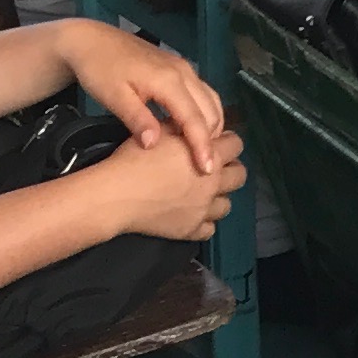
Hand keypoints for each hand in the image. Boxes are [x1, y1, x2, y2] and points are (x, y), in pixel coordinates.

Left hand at [56, 20, 226, 168]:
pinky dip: (204, 113)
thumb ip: (136, 119)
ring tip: (200, 150)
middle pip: (210, 110)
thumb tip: (154, 145)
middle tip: (203, 167)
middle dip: (211, 139)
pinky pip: (203, 92)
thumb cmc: (99, 70)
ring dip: (210, 126)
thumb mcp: (113, 97)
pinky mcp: (180, 67)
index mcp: (168, 81)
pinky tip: (191, 128)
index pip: (195, 118)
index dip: (203, 145)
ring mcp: (184, 68)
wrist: (91, 41)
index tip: (207, 170)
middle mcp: (184, 72)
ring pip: (211, 100)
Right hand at [98, 125, 244, 247]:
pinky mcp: (190, 230)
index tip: (216, 143)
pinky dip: (205, 222)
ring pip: (227, 205)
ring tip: (204, 194)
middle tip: (214, 169)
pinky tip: (194, 215)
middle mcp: (213, 184)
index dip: (227, 142)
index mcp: (210, 156)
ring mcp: (203, 210)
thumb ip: (184, 128)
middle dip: (231, 169)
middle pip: (240, 175)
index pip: (236, 145)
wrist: (117, 195)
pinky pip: (209, 230)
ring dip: (219, 198)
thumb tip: (192, 127)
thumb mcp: (161, 131)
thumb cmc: (136, 158)